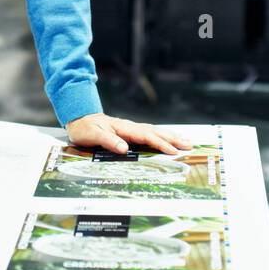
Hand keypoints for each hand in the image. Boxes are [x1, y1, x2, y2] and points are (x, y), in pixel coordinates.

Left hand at [65, 113, 192, 155]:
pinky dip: (161, 136)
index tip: (173, 151)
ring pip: (155, 131)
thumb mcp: (93, 135)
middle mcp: (130, 127)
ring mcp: (131, 129)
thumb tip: (125, 149)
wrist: (79, 118)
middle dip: (173, 139)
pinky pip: (149, 134)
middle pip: (156, 132)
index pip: (146, 136)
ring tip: (185, 141)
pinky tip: (168, 140)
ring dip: (170, 136)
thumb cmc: (85, 128)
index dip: (160, 144)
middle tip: (189, 145)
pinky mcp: (130, 132)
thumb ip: (109, 141)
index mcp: (124, 128)